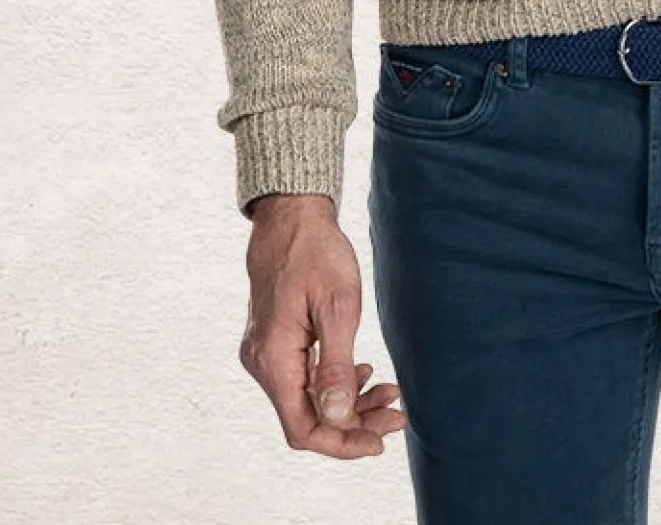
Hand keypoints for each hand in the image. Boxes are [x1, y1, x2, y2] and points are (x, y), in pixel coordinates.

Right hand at [240, 194, 405, 458]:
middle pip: (307, 418)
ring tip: (389, 391)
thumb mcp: (337, 307)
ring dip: (347, 403)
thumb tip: (338, 418)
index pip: (303, 429)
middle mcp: (263, 364)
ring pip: (306, 400)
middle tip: (397, 413)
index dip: (342, 443)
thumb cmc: (315, 252)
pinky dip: (333, 382)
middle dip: (353, 423)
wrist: (291, 217)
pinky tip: (362, 370)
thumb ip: (337, 366)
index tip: (381, 440)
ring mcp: (266, 354)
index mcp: (275, 360)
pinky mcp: (275, 343)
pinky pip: (302, 379)